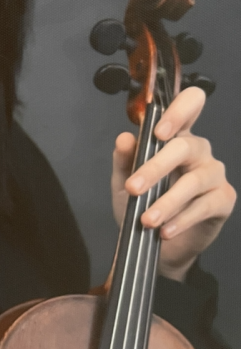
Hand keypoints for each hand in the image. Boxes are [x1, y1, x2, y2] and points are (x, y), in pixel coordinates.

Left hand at [111, 86, 235, 282]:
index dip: (178, 111)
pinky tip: (166, 229)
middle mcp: (197, 150)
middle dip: (155, 168)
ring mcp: (213, 174)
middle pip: (185, 147)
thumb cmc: (141, 203)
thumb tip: (124, 138)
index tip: (158, 131)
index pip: (189, 106)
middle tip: (133, 188)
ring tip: (147, 219)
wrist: (155, 242)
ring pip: (194, 180)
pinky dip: (182, 218)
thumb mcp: (124, 181)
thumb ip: (124, 159)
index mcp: (175, 136)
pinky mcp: (223, 199)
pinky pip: (205, 205)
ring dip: (167, 201)